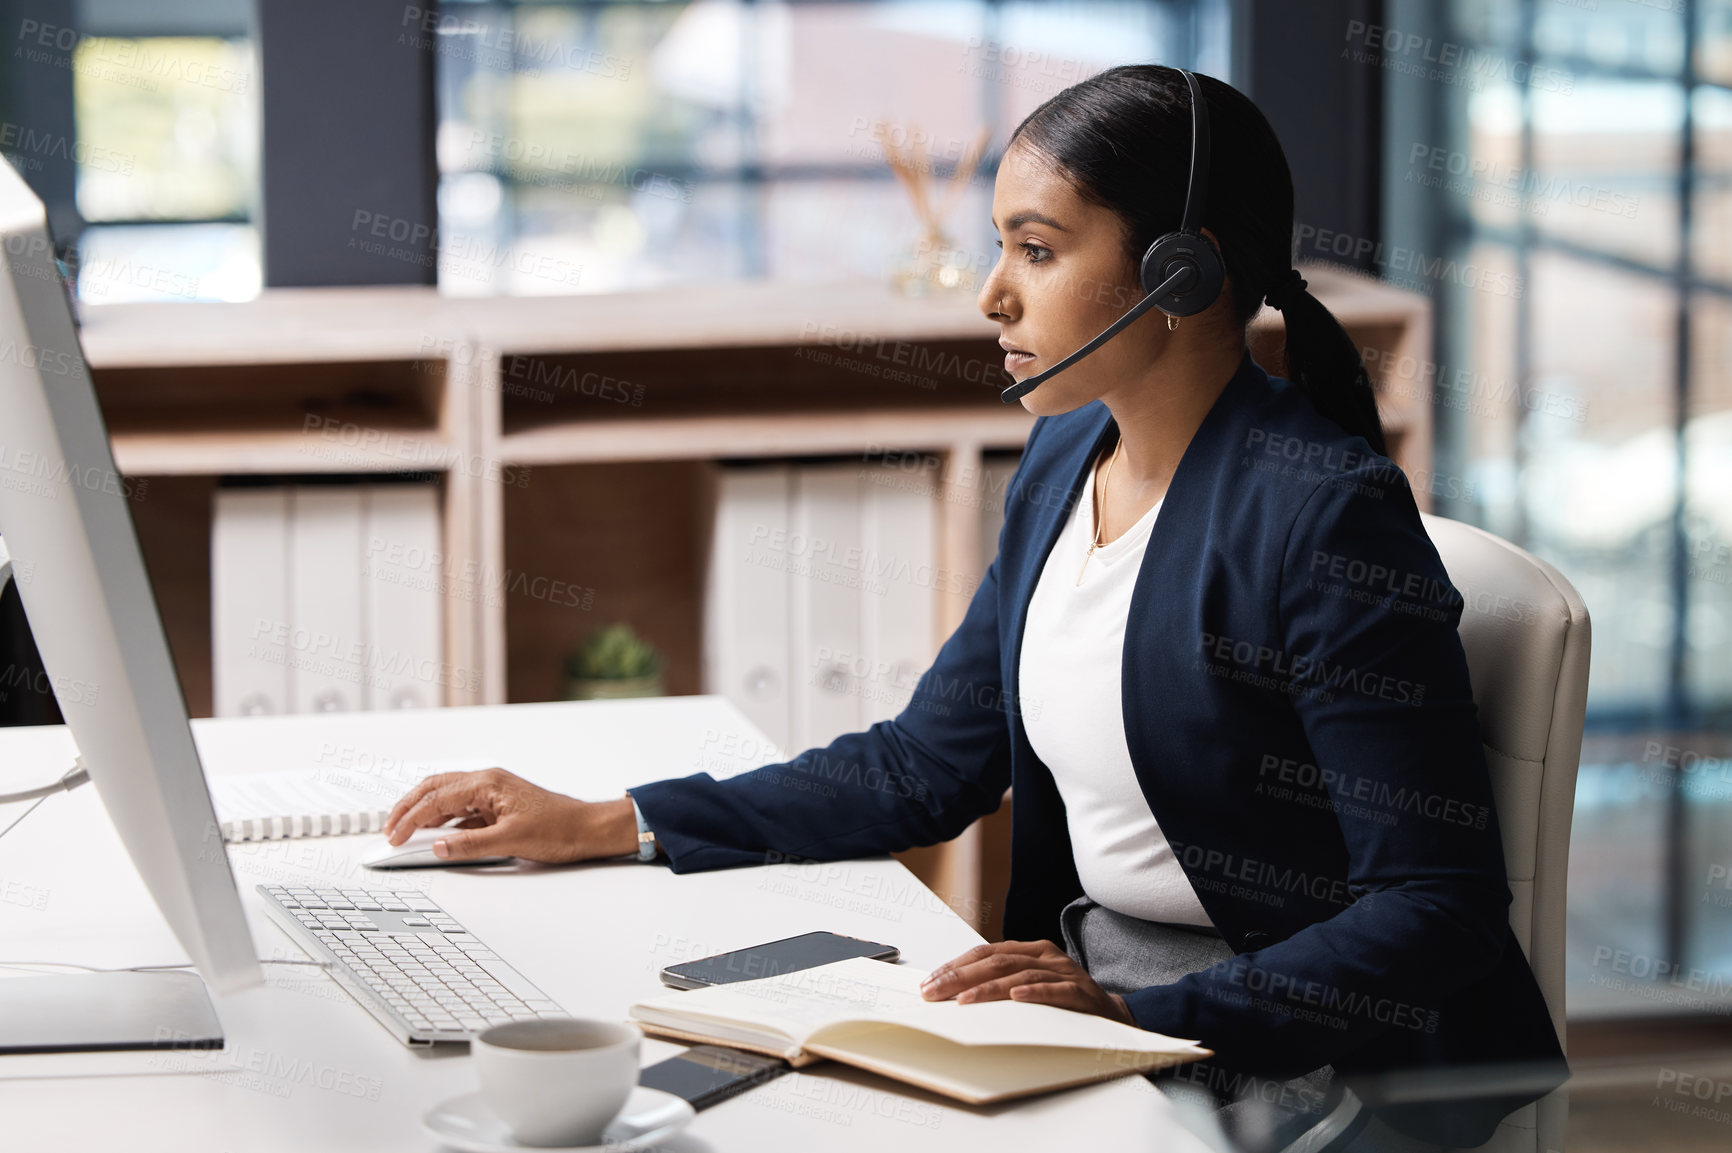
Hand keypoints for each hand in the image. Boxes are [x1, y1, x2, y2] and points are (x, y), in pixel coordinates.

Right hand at [382, 768, 638, 863]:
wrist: (588, 829)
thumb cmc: (560, 828)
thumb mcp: (511, 840)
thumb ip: (470, 844)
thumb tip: (438, 847)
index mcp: (487, 783)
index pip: (436, 798)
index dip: (410, 819)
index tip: (394, 837)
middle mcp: (487, 783)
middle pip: (435, 789)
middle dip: (408, 808)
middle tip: (389, 829)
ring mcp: (492, 794)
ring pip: (446, 799)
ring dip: (424, 814)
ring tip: (404, 832)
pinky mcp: (497, 808)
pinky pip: (461, 812)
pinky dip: (444, 823)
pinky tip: (436, 837)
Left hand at [919, 940, 1135, 1025]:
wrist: (1113, 1015)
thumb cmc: (1066, 1000)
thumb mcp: (1033, 985)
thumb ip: (1003, 983)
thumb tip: (956, 993)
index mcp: (1031, 951)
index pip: (986, 953)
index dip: (957, 965)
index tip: (931, 981)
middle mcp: (1046, 957)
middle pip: (996, 961)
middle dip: (960, 976)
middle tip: (934, 992)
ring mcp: (1064, 972)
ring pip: (1020, 974)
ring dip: (988, 988)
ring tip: (963, 999)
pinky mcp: (1080, 993)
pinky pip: (1054, 990)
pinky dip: (1034, 992)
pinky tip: (1016, 997)